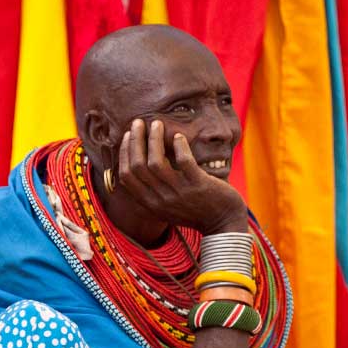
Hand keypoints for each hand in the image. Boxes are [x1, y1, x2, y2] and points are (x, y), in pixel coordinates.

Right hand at [117, 118, 247, 233]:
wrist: (223, 225)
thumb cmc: (194, 210)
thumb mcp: (166, 206)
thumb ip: (152, 190)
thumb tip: (139, 162)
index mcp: (150, 203)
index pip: (126, 176)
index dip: (125, 152)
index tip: (128, 135)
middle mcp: (160, 199)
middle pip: (138, 166)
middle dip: (135, 140)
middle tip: (139, 122)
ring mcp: (179, 193)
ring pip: (156, 162)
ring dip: (154, 139)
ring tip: (158, 124)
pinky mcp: (198, 185)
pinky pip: (183, 161)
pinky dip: (179, 146)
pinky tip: (179, 137)